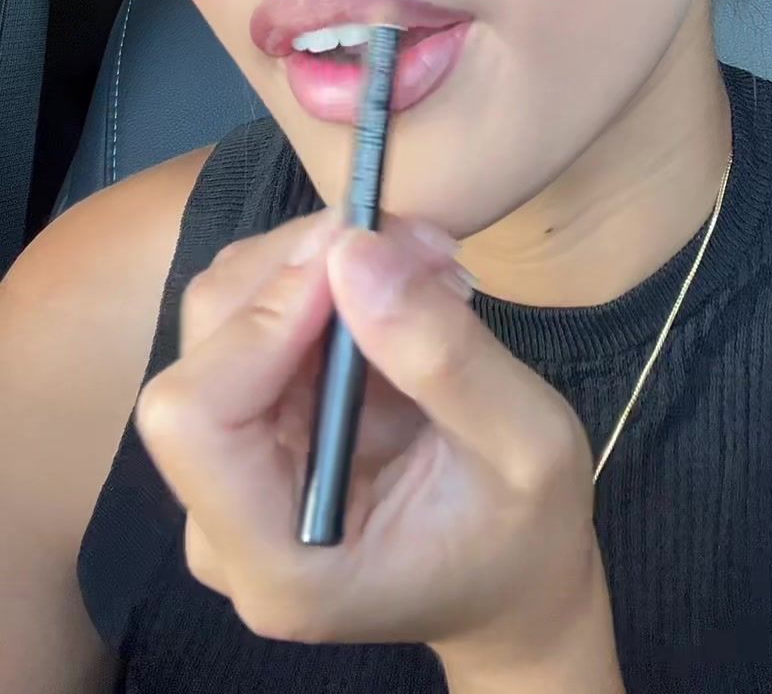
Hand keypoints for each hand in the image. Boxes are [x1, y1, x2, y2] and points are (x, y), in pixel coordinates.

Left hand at [134, 205, 613, 677]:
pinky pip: (250, 316)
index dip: (262, 322)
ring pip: (222, 314)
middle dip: (304, 269)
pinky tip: (393, 281)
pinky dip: (318, 273)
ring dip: (314, 259)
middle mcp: (224, 522)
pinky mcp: (248, 425)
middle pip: (205, 350)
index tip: (360, 260)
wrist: (512, 578)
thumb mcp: (529, 447)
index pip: (195, 420)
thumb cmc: (526, 535)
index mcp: (279, 563)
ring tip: (421, 259)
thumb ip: (442, 356)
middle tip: (418, 241)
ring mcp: (227, 473)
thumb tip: (353, 251)